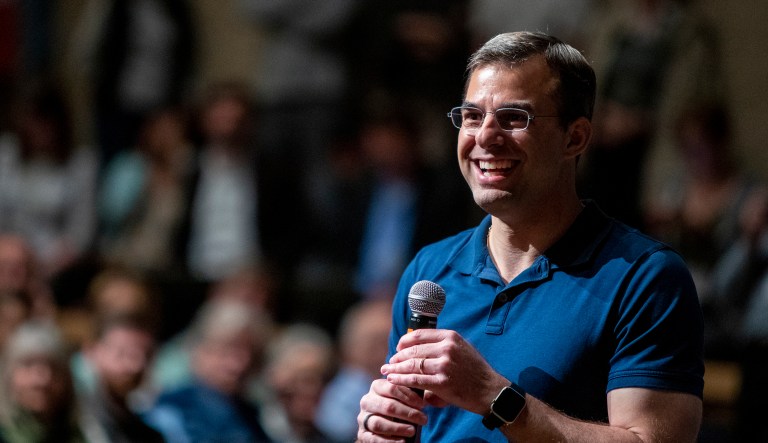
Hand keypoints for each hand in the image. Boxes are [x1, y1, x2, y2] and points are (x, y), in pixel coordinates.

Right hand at [357, 378, 426, 440]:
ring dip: (398, 428)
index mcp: (376, 387)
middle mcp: (367, 401)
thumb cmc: (399, 409)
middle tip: (423, 419)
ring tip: (412, 431)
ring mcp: (362, 418)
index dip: (409, 396)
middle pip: (387, 406)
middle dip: (408, 413)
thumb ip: (411, 395)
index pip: (392, 388)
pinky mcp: (362, 434)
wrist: (386, 426)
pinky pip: (374, 439)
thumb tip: (427, 397)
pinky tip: (402, 442)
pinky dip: (389, 441)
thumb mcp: (403, 398)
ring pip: (378, 423)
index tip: (422, 404)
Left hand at [381, 329, 508, 415]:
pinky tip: (393, 379)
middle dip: (398, 356)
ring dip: (396, 368)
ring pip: (412, 364)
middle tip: (390, 361)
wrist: (490, 390)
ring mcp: (444, 365)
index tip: (398, 347)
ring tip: (387, 370)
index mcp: (450, 337)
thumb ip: (442, 345)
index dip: (404, 341)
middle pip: (413, 350)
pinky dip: (402, 379)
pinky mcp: (442, 382)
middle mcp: (447, 348)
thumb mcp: (462, 348)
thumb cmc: (475, 370)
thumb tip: (417, 345)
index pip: (419, 334)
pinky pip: (416, 380)